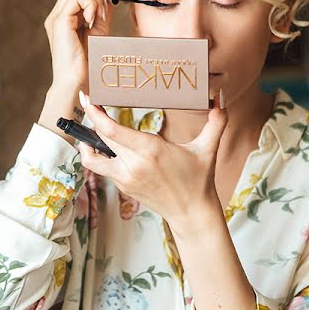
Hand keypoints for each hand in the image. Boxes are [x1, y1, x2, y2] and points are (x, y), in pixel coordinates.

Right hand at [37, 0, 116, 138]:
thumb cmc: (86, 62)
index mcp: (65, 15)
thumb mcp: (98, 30)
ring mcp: (56, 17)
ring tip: (100, 16)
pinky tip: (93, 20)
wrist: (76, 82)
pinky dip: (91, 4)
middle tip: (112, 0)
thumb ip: (102, 12)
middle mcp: (58, 14)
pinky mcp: (59, 21)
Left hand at [77, 92, 228, 233]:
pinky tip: (105, 145)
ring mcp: (125, 178)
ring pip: (93, 159)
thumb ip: (216, 121)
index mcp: (150, 151)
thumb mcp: (208, 148)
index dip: (95, 113)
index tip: (88, 97)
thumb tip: (221, 97)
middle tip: (89, 102)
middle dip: (90, 119)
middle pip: (100, 139)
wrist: (191, 213)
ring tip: (90, 128)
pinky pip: (103, 168)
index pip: (111, 130)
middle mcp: (133, 165)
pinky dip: (99, 155)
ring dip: (87, 143)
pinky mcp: (123, 186)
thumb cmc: (199, 179)